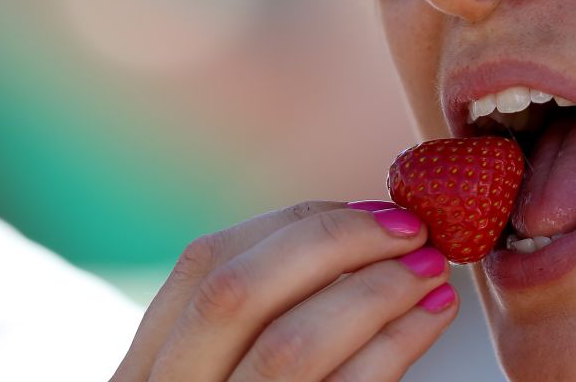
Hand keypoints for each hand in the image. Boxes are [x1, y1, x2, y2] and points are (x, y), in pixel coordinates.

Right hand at [110, 200, 456, 380]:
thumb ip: (255, 332)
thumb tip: (357, 236)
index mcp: (144, 379)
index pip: (201, 266)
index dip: (292, 225)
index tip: (366, 210)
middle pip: (238, 291)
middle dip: (335, 242)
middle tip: (412, 228)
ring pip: (291, 345)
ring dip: (375, 289)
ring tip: (431, 270)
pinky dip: (395, 343)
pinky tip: (431, 317)